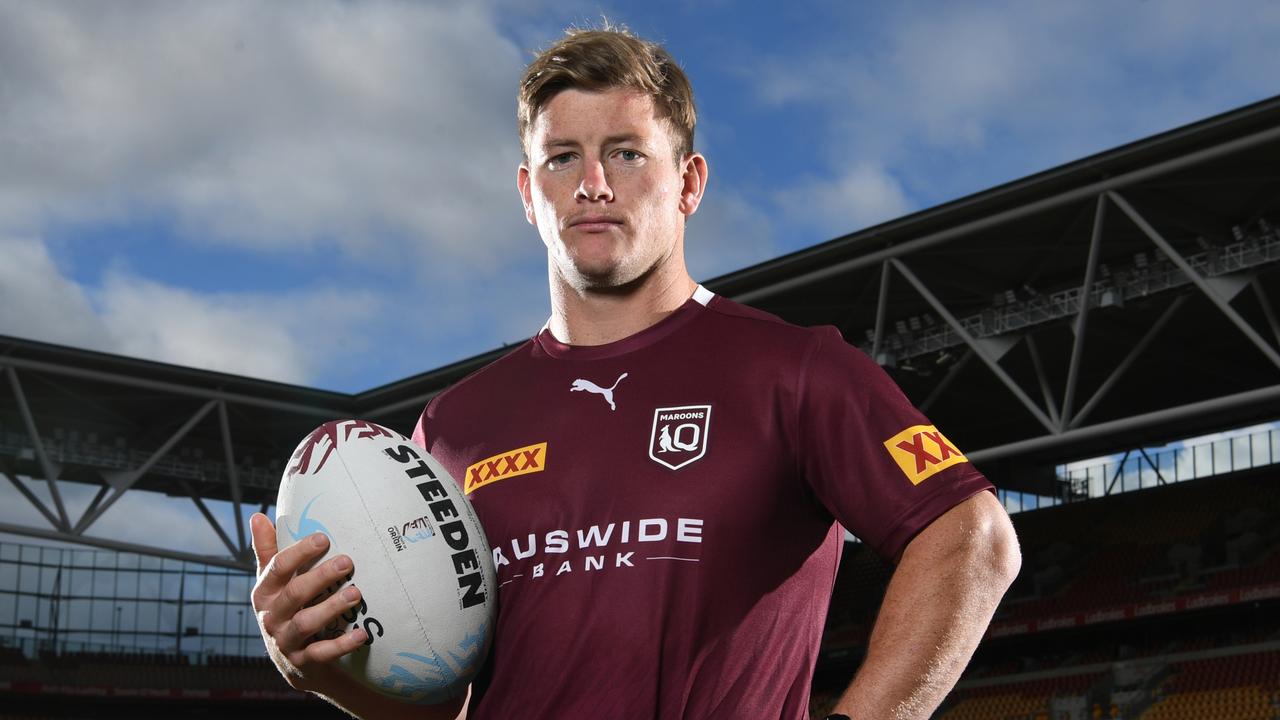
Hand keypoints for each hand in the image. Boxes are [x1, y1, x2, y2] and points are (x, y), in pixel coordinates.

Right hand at [250, 512, 368, 692]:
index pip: (278, 568)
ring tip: (356, 593)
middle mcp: (271, 617)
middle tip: (348, 562)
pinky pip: (321, 653)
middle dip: (321, 576)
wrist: (293, 663)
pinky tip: (362, 634)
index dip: (299, 552)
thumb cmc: (287, 610)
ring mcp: (285, 641)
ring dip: (332, 607)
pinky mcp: (302, 661)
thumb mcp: (274, 583)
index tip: (323, 538)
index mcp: (264, 593)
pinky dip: (342, 644)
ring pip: (306, 622)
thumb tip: (258, 516)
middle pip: (295, 593)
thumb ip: (268, 551)